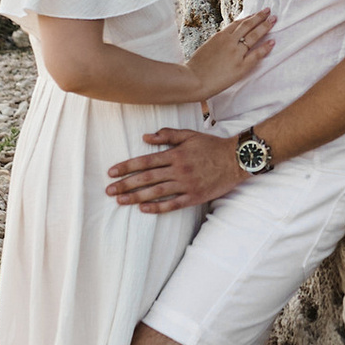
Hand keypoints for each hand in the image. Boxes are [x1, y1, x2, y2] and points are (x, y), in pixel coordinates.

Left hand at [107, 128, 245, 212]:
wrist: (236, 159)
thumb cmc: (211, 146)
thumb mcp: (189, 135)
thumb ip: (167, 135)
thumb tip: (145, 137)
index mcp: (174, 154)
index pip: (144, 161)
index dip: (126, 167)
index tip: (111, 173)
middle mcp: (178, 170)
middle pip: (146, 178)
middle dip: (125, 184)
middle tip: (108, 190)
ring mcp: (186, 184)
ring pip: (156, 192)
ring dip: (135, 197)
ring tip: (120, 201)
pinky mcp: (194, 196)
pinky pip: (173, 204)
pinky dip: (157, 207)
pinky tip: (143, 209)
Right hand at [188, 6, 274, 100]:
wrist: (193, 79)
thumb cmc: (196, 67)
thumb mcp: (207, 47)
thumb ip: (218, 42)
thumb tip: (225, 39)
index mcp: (220, 36)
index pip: (238, 23)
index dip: (248, 17)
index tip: (255, 14)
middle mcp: (229, 41)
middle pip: (248, 25)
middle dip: (260, 17)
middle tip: (269, 11)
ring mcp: (236, 53)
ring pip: (254, 36)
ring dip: (265, 26)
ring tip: (274, 20)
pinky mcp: (240, 66)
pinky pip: (256, 54)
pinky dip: (265, 47)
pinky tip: (272, 42)